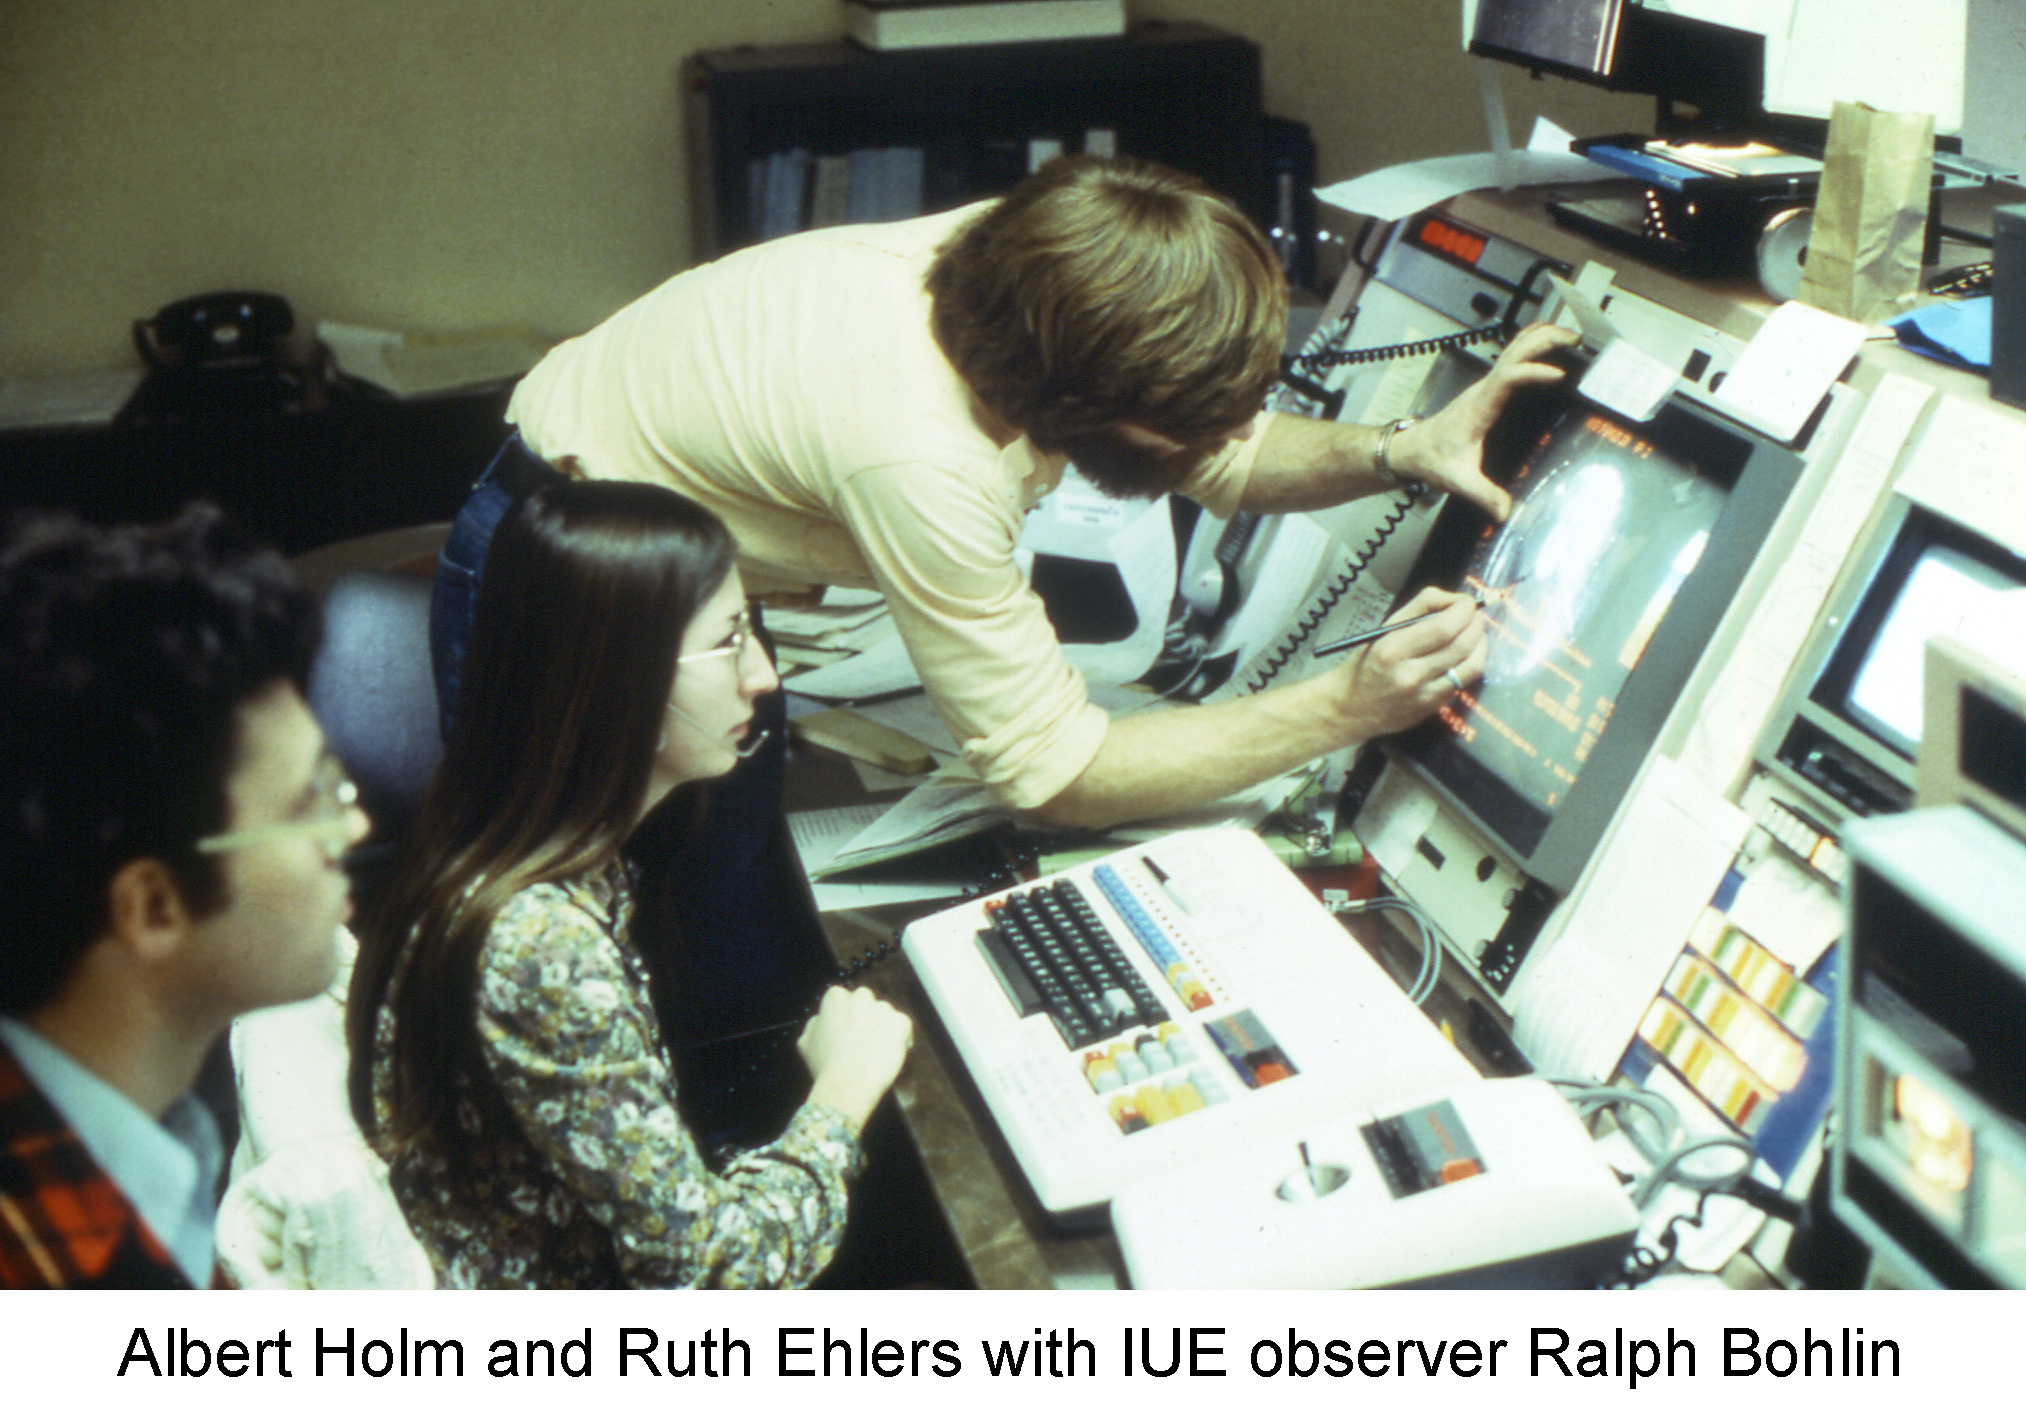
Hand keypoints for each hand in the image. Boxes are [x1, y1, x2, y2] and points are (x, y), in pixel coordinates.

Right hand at [798, 985, 912, 1132]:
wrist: (848, 1085)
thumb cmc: (825, 1066)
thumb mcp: (805, 1042)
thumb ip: (814, 1024)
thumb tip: (820, 1020)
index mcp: (835, 997)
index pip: (843, 999)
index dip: (845, 1018)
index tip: (845, 1034)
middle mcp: (861, 996)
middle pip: (866, 1003)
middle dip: (865, 1018)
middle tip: (861, 1043)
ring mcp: (883, 1008)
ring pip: (885, 1015)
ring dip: (882, 1028)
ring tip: (874, 1053)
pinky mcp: (902, 1023)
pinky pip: (903, 1028)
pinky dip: (900, 1039)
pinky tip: (887, 1055)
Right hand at [1332, 585, 1487, 740]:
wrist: (1351, 708)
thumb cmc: (1365, 664)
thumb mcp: (1383, 629)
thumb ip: (1419, 608)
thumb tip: (1454, 600)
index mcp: (1392, 649)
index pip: (1444, 626)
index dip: (1464, 609)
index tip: (1467, 602)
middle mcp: (1410, 674)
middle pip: (1462, 644)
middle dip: (1476, 623)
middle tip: (1474, 614)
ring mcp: (1424, 695)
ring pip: (1472, 665)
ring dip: (1481, 643)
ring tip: (1474, 632)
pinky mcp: (1433, 707)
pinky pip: (1464, 681)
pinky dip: (1471, 662)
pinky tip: (1465, 654)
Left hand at [1394, 322, 1577, 520]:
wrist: (1412, 449)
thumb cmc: (1432, 458)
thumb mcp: (1458, 480)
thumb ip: (1483, 495)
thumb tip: (1506, 511)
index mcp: (1479, 407)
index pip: (1507, 377)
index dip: (1532, 371)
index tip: (1558, 376)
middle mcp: (1483, 389)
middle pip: (1515, 350)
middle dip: (1545, 340)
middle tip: (1575, 340)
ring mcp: (1486, 386)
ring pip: (1514, 348)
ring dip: (1540, 337)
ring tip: (1570, 337)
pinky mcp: (1490, 388)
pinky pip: (1512, 357)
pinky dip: (1531, 345)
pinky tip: (1547, 345)